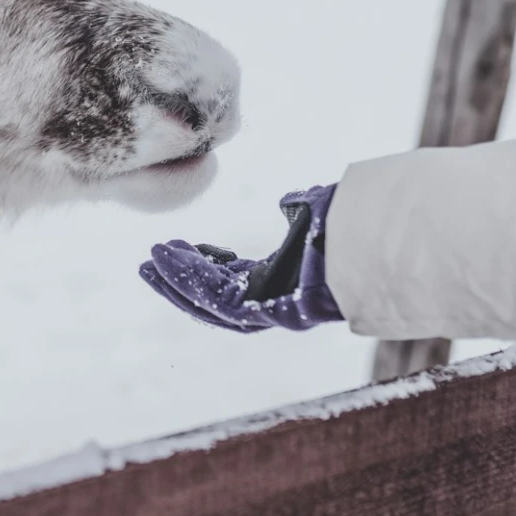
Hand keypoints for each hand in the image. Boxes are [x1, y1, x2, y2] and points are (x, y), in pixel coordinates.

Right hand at [139, 185, 339, 331]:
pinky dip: (187, 277)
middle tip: (146, 264)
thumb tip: (289, 203)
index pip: (230, 281)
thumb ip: (296, 211)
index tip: (178, 247)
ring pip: (208, 303)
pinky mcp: (262, 312)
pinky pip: (214, 298)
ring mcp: (267, 312)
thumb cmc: (348, 230)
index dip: (201, 266)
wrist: (369, 243)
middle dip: (177, 283)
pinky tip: (164, 256)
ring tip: (147, 262)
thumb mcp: (312, 214)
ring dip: (174, 282)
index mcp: (280, 282)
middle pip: (211, 300)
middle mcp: (270, 303)